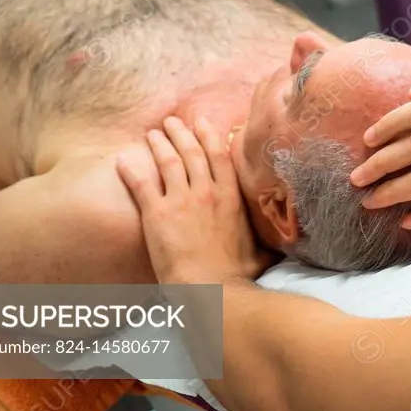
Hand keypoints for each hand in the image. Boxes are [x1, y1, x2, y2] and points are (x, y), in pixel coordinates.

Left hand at [116, 116, 273, 284]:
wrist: (214, 288)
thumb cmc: (237, 274)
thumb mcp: (260, 251)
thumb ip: (268, 242)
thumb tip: (288, 244)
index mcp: (231, 197)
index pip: (219, 157)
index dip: (209, 136)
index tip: (202, 122)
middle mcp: (207, 192)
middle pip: (192, 153)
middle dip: (181, 133)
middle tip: (172, 121)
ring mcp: (182, 201)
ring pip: (168, 162)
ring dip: (160, 144)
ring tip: (153, 133)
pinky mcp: (158, 214)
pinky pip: (141, 185)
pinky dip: (130, 171)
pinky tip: (121, 160)